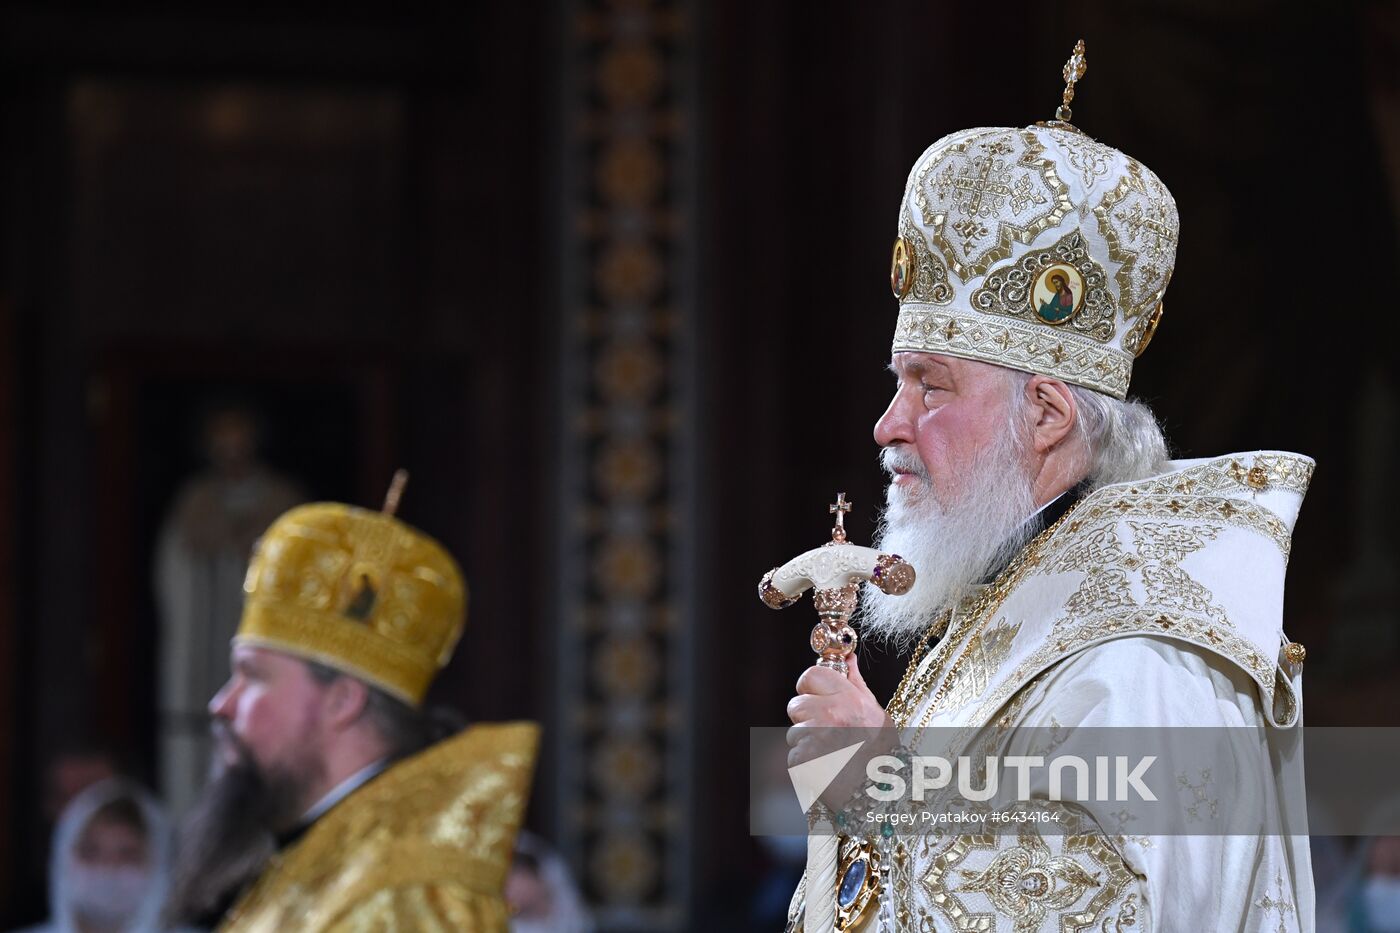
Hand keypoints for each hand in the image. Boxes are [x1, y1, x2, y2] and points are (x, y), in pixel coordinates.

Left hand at [784, 654, 896, 810]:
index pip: (810, 675)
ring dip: (806, 742)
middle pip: (796, 705)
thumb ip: (856, 684)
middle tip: (827, 731)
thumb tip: (848, 657)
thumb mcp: (876, 713)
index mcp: (849, 699)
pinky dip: (805, 763)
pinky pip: (793, 754)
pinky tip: (825, 767)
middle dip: (807, 717)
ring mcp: (814, 738)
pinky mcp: (802, 760)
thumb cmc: (881, 754)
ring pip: (793, 732)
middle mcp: (830, 715)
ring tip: (831, 753)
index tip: (819, 697)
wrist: (880, 796)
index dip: (812, 687)